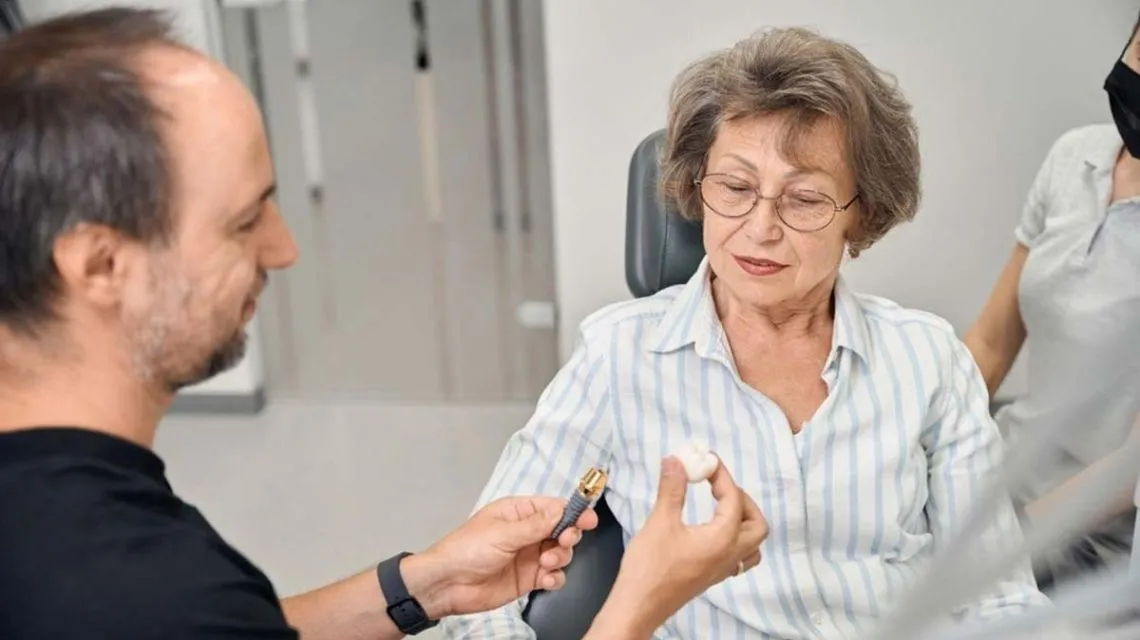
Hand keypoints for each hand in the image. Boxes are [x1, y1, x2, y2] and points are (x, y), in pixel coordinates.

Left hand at [403, 495, 597, 618]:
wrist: (447, 584)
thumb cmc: (467, 549)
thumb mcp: (503, 533)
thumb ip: (536, 524)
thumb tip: (562, 509)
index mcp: (518, 512)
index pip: (553, 507)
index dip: (573, 512)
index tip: (588, 519)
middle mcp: (527, 532)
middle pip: (562, 529)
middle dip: (568, 536)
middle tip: (563, 542)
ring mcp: (529, 556)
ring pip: (561, 553)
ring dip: (560, 558)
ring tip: (546, 564)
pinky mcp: (528, 578)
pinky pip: (553, 575)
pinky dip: (555, 577)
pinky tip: (546, 580)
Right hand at [589, 455, 767, 636]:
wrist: (639, 605)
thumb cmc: (650, 565)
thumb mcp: (660, 522)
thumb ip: (672, 489)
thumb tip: (677, 460)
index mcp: (723, 538)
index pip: (734, 499)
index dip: (722, 476)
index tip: (707, 460)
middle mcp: (730, 555)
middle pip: (757, 524)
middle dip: (743, 500)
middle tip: (719, 486)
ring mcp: (723, 570)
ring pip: (753, 545)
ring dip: (744, 522)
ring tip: (721, 506)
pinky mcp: (712, 577)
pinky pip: (739, 557)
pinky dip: (735, 539)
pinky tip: (713, 530)